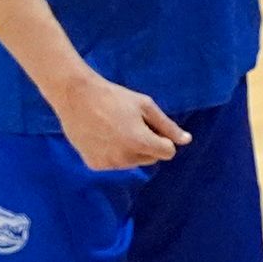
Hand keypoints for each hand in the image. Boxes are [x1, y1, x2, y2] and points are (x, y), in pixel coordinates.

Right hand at [52, 71, 189, 170]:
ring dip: (130, 150)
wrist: (76, 96)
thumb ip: (167, 126)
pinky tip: (102, 136)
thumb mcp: (145, 105)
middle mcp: (125, 158)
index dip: (162, 138)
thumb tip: (187, 140)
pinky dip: (112, 153)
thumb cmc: (114, 97)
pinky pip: (114, 163)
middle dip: (146, 144)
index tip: (150, 125)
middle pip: (150, 158)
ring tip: (114, 128)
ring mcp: (109, 164)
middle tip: (130, 123)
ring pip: (132, 162)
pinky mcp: (94, 165)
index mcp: (141, 142)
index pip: (168, 152)